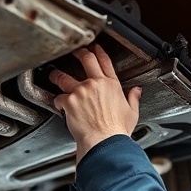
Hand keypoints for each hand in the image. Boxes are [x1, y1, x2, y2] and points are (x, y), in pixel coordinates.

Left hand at [49, 44, 141, 162]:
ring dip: (57, 75)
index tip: (94, 48)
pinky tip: (59, 106)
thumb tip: (136, 91)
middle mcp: (96, 84)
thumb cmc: (116, 131)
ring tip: (53, 76)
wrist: (105, 142)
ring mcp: (81, 91)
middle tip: (73, 52)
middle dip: (78, 53)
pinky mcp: (70, 101)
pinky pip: (58, 97)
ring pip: (64, 76)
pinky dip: (57, 102)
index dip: (98, 51)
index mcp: (112, 85)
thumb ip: (133, 98)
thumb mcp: (132, 112)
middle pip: (86, 59)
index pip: (104, 61)